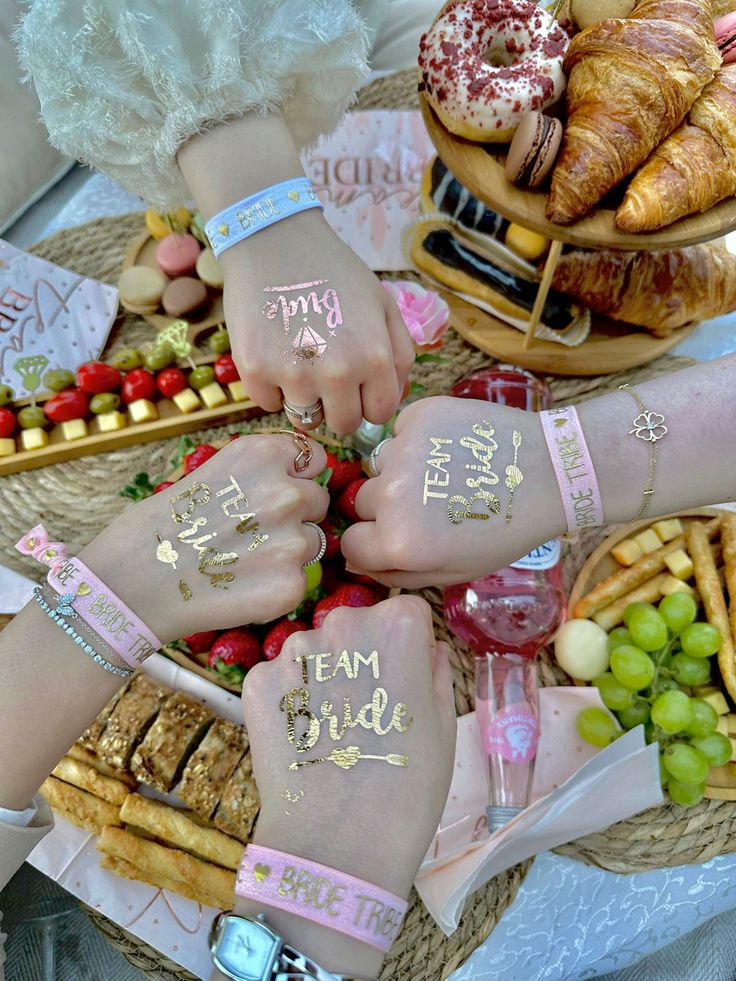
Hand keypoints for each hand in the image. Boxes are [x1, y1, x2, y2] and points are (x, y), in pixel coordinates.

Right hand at [79, 434, 328, 641]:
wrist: (129, 583)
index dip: (296, 476)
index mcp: (264, 455)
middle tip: (248, 533)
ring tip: (237, 561)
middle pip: (317, 501)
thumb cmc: (160, 526)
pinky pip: (300, 580)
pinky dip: (276, 586)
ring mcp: (293, 541)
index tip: (273, 490)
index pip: (314, 459)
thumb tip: (299, 478)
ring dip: (286, 552)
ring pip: (311, 542)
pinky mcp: (291, 586)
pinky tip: (238, 588)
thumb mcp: (210, 472)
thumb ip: (259, 472)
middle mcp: (286, 492)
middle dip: (294, 515)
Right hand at [220, 211, 414, 434]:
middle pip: (343, 425)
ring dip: (304, 398)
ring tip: (299, 358)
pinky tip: (273, 351)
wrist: (273, 240)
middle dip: (338, 405)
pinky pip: (268, 404)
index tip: (357, 385)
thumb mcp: (383, 304)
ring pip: (304, 419)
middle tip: (325, 373)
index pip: (379, 414)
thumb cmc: (333, 271)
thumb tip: (394, 399)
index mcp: (374, 357)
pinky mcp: (254, 370)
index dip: (368, 401)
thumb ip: (400, 355)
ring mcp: (293, 374)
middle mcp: (336, 372)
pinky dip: (270, 386)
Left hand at [239, 595, 454, 976]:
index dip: (409, 647)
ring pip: (314, 650)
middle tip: (368, 709)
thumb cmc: (407, 787)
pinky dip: (290, 700)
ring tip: (333, 729)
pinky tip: (303, 738)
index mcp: (396, 625)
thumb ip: (437, 672)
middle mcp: (341, 624)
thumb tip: (430, 649)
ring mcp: (292, 651)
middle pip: (356, 625)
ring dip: (323, 675)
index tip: (405, 682)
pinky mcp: (256, 681)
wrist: (338, 846)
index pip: (407, 613)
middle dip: (363, 654)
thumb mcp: (444, 726)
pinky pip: (280, 678)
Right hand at [341, 396, 564, 587]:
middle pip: (363, 503)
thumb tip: (355, 560)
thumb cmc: (505, 530)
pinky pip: (400, 431)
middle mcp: (391, 496)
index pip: (352, 543)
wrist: (550, 473)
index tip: (402, 536)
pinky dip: (420, 440)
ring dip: (402, 472)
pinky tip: (453, 449)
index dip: (375, 543)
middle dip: (388, 508)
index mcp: (398, 543)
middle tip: (434, 506)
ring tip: (448, 475)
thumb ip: (397, 573)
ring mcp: (402, 451)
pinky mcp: (418, 415)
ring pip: (380, 465)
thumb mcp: (454, 571)